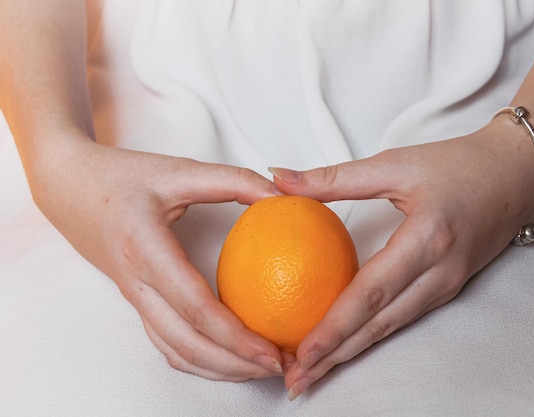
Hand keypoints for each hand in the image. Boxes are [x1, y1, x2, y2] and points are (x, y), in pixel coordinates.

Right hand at [29, 135, 285, 380]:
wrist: (68, 186)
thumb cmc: (122, 176)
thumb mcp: (179, 170)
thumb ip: (233, 180)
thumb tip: (281, 197)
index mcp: (145, 249)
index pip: (195, 306)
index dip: (236, 336)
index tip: (272, 350)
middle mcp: (136, 283)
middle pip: (187, 343)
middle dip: (235, 365)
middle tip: (279, 366)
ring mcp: (133, 297)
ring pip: (175, 351)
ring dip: (219, 368)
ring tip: (260, 367)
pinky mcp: (137, 301)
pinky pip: (166, 343)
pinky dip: (199, 359)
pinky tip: (228, 356)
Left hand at [271, 120, 533, 397]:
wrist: (516, 174)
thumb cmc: (459, 165)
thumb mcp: (394, 164)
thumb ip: (335, 178)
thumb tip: (280, 179)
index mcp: (428, 240)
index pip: (371, 293)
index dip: (334, 327)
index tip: (301, 352)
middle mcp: (439, 273)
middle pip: (379, 325)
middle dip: (335, 357)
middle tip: (297, 380)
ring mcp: (447, 286)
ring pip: (391, 328)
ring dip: (351, 353)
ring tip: (315, 372)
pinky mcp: (447, 289)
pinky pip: (403, 318)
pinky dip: (372, 336)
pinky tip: (349, 343)